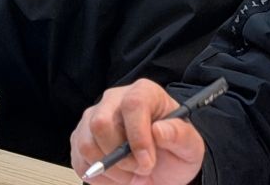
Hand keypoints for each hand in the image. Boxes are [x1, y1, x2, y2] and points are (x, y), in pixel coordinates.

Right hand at [70, 79, 205, 184]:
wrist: (161, 165)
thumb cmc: (174, 150)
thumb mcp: (189, 146)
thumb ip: (180, 135)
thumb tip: (159, 130)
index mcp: (142, 92)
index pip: (132, 104)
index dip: (138, 135)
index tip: (148, 161)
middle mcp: (113, 100)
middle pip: (101, 123)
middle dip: (122, 157)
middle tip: (142, 169)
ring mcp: (92, 117)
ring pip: (87, 144)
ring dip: (112, 169)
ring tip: (131, 172)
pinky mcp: (80, 137)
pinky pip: (80, 160)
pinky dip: (100, 176)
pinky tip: (118, 174)